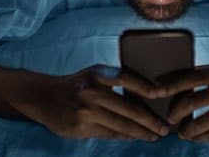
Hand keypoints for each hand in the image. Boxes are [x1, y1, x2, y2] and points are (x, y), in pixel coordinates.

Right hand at [7, 64, 169, 140]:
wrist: (43, 97)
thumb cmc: (77, 85)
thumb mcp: (94, 75)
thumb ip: (115, 81)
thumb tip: (148, 97)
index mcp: (98, 73)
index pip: (127, 77)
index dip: (146, 86)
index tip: (162, 93)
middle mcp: (92, 90)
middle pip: (129, 108)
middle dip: (151, 120)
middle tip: (165, 128)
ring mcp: (86, 110)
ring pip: (122, 125)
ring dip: (142, 132)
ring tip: (155, 136)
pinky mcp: (80, 127)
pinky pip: (110, 133)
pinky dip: (125, 136)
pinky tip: (135, 136)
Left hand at [155, 64, 208, 141]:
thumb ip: (204, 76)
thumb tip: (171, 82)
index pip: (190, 77)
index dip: (170, 85)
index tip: (155, 92)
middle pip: (192, 101)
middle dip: (175, 113)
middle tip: (169, 119)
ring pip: (201, 123)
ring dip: (187, 130)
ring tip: (181, 132)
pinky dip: (200, 137)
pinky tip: (195, 136)